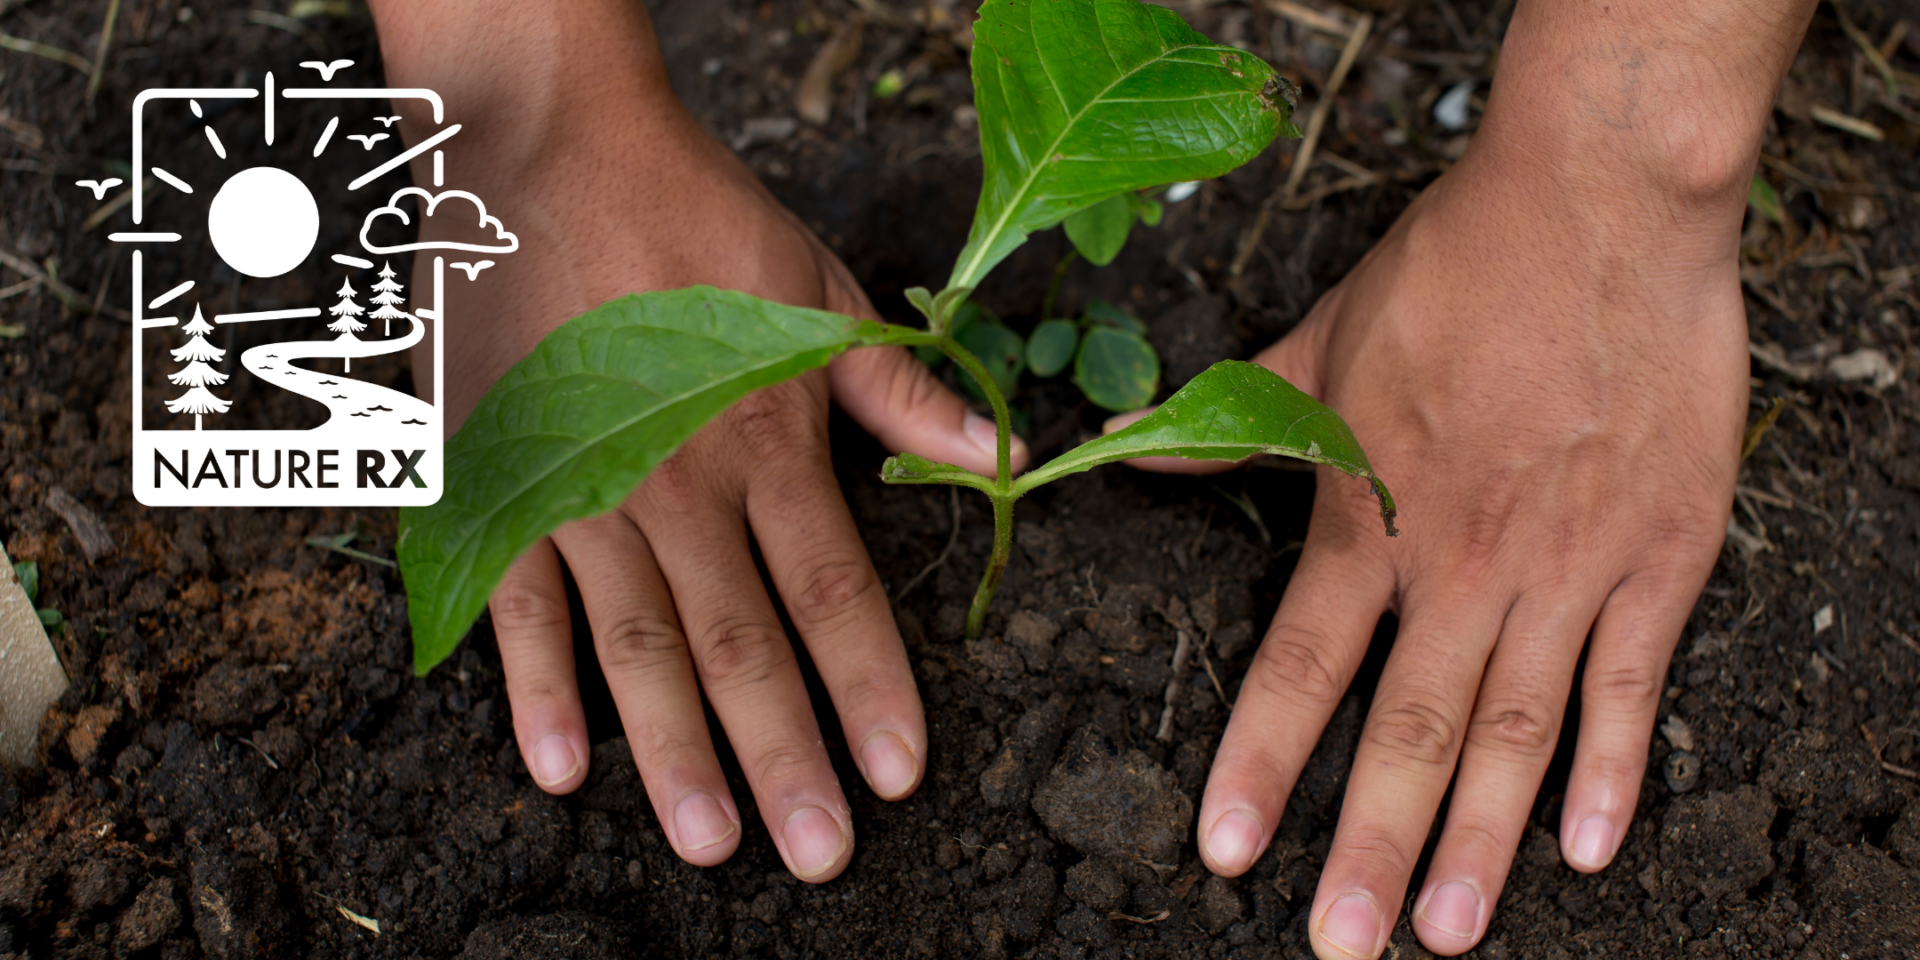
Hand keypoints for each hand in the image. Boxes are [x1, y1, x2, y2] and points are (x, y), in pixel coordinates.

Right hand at [371, 0, 1026, 881]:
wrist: (545, 148)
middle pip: (742, 647)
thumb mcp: (818, 288)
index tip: (901, 775)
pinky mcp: (497, 482)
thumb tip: (1004, 454)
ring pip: (637, 647)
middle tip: (816, 856)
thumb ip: (902, 388)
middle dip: (784, 758)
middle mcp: (680, 486)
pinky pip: (517, 604)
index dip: (870, 690)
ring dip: (674, 753)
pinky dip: (536, 686)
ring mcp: (580, 492)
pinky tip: (562, 768)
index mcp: (768, 441)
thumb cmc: (694, 212)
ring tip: (713, 845)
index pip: (833, 593)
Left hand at [1127, 0, 1810, 953]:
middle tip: (1341, 946)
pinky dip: (1613, 771)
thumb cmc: (1455, 269)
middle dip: (1369, 846)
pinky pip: (1632, 686)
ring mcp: (1567, 569)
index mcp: (1371, 516)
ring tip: (1442, 930)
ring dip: (1480, 841)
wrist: (1597, 206)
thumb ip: (1231, 421)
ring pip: (1516, 731)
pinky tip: (1591, 849)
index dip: (1262, 764)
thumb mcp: (1319, 341)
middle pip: (1410, 730)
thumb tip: (1132, 455)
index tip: (1231, 852)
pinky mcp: (1657, 559)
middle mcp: (1464, 564)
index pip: (1301, 666)